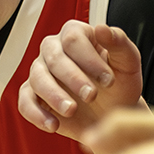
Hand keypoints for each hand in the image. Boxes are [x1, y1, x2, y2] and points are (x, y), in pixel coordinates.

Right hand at [18, 21, 144, 143]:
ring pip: (38, 78)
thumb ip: (119, 43)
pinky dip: (36, 114)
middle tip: (91, 96)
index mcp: (76, 34)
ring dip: (54, 96)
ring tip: (72, 110)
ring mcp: (40, 71)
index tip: (108, 80)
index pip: (74, 39)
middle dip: (73, 78)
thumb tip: (101, 28)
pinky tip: (53, 125)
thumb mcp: (128, 63)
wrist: (112, 114)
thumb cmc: (119, 84)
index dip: (89, 59)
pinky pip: (25, 102)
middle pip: (55, 58)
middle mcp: (53, 49)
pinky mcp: (32, 96)